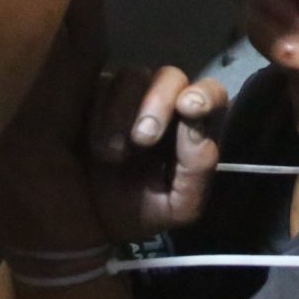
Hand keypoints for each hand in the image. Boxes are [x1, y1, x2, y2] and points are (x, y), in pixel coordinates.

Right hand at [81, 66, 226, 245]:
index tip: (189, 108)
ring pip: (133, 76)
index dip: (205, 94)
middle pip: (171, 77)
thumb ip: (197, 171)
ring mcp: (127, 96)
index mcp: (191, 127)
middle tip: (142, 139)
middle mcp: (163, 104)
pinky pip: (99, 86)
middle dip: (158, 103)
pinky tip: (94, 146)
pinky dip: (98, 114)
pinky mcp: (93, 96)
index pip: (211, 95)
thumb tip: (197, 131)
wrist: (87, 223)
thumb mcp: (177, 205)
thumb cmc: (139, 211)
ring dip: (122, 113)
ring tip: (110, 155)